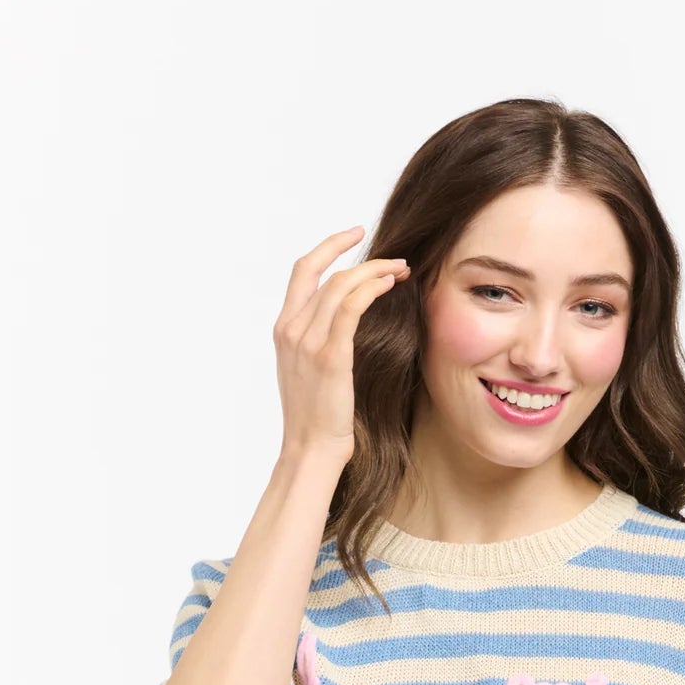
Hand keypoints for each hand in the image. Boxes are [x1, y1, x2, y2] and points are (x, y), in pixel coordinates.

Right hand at [272, 223, 410, 462]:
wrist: (309, 449)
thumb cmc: (315, 417)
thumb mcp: (307, 372)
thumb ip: (316, 341)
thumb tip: (342, 322)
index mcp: (283, 329)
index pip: (303, 271)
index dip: (329, 246)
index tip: (355, 235)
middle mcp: (291, 329)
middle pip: (327, 272)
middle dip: (363, 257)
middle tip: (395, 260)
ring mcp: (308, 342)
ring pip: (341, 285)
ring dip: (375, 272)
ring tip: (401, 272)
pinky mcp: (330, 356)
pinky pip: (351, 308)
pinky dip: (371, 289)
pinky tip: (390, 285)